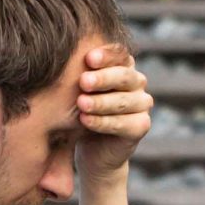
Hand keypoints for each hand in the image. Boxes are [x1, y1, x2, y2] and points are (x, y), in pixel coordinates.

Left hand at [74, 43, 151, 177]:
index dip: (106, 55)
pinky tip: (85, 120)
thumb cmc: (81, 112)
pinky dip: (103, 122)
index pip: (119, 54)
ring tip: (81, 103)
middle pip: (124, 76)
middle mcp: (137, 82)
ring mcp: (142, 104)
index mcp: (122, 66)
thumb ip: (80, 76)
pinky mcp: (141, 126)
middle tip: (83, 81)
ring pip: (123, 100)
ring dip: (101, 102)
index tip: (88, 58)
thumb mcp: (78, 92)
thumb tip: (61, 58)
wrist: (91, 150)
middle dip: (103, 78)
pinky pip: (123, 123)